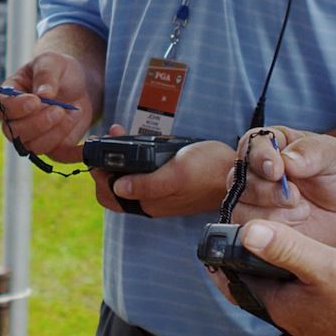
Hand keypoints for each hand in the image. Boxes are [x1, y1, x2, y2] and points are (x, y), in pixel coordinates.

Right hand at [0, 51, 93, 161]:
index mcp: (9, 96)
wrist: (79, 84)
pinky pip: (58, 156)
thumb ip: (46, 75)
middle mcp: (16, 120)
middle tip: (59, 109)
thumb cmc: (59, 70)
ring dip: (56, 132)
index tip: (35, 101)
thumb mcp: (52, 62)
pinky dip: (73, 153)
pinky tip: (83, 145)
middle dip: (38, 123)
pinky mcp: (53, 147)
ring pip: (35, 146)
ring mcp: (33, 136)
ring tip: (71, 112)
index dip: (15, 108)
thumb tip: (44, 95)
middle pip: (14, 132)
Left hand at [88, 125, 233, 217]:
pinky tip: (140, 143)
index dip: (98, 172)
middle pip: (111, 187)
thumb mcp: (177, 173)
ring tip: (122, 133)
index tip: (101, 147)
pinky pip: (140, 174)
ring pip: (125, 179)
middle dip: (105, 162)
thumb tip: (118, 188)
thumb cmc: (209, 169)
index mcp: (148, 202)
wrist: (236, 171)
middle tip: (112, 136)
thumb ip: (147, 183)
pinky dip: (133, 159)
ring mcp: (158, 193)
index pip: (106, 194)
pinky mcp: (166, 183)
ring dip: (118, 158)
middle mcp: (149, 201)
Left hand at [207, 220, 335, 335]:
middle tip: (248, 232)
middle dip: (251, 260)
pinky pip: (307, 296)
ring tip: (282, 242)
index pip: (237, 282)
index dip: (224, 259)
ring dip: (278, 267)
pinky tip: (319, 264)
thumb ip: (286, 248)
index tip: (215, 238)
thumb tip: (248, 232)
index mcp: (282, 305)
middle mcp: (293, 317)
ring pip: (285, 289)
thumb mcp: (324, 266)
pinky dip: (302, 277)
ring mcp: (313, 321)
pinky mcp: (333, 320)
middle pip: (260, 284)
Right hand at [229, 126, 335, 248]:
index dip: (260, 157)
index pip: (251, 144)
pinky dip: (271, 230)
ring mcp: (256, 200)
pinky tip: (295, 225)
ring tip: (302, 211)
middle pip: (240, 178)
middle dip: (267, 191)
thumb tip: (286, 159)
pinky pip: (248, 230)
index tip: (277, 170)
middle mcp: (258, 170)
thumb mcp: (334, 155)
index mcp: (273, 144)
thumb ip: (311, 152)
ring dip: (270, 213)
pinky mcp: (260, 226)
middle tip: (296, 196)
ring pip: (240, 206)